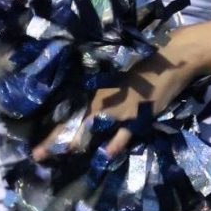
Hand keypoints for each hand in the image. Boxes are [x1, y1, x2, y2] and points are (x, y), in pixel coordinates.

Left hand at [31, 19, 210, 160]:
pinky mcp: (139, 117)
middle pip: (75, 123)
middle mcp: (105, 99)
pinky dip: (114, 146)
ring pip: (93, 129)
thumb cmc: (144, 54)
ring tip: (62, 154)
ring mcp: (121, 110)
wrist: (174, 58)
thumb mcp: (118, 65)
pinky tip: (105, 155)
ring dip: (77, 143)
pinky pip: (123, 135)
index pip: (70, 108)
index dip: (53, 125)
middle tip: (38, 155)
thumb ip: (102, 81)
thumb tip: (83, 90)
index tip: (36, 137)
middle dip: (56, 140)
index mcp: (99, 85)